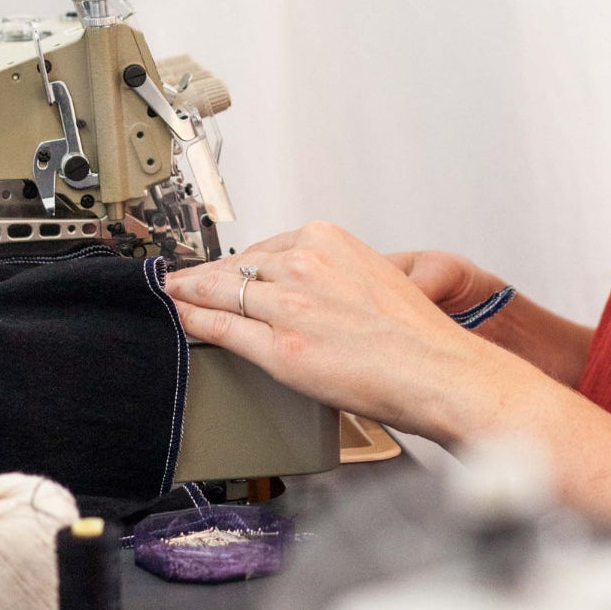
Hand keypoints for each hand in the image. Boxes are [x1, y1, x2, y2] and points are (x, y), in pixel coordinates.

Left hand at [164, 222, 491, 437]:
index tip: (222, 266)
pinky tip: (184, 318)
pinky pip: (222, 327)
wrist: (436, 369)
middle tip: (183, 280)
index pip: (264, 247)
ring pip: (222, 291)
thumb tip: (300, 281)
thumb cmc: (414, 332)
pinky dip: (195, 321)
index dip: (236, 262)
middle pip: (238, 266)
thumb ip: (331, 271)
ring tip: (174, 295)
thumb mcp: (371, 275)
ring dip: (190, 294)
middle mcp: (305, 264)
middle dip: (207, 275)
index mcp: (328, 240)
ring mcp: (290, 305)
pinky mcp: (280, 347)